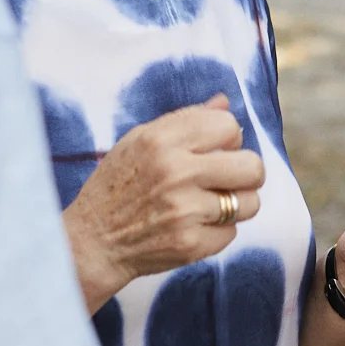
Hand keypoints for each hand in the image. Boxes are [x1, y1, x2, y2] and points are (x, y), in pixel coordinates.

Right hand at [65, 97, 265, 311]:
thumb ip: (184, 120)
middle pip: (252, 166)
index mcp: (161, 140)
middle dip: (246, 173)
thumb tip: (224, 101)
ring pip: (250, 203)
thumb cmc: (116, 187)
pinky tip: (193, 227)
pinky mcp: (190, 244)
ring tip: (210, 205)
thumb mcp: (139, 142)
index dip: (229, 139)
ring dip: (235, 205)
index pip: (228, 125)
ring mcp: (184, 211)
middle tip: (227, 180)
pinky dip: (217, 232)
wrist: (92, 242)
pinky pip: (231, 233)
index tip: (216, 151)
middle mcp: (175, 172)